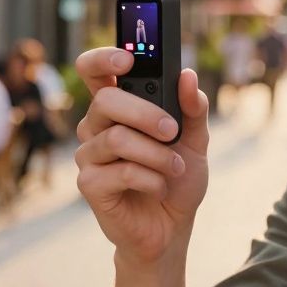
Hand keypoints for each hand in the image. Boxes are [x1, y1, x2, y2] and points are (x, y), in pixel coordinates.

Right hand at [74, 48, 210, 265]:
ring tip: (174, 169)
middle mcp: (97, 127)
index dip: (103, 59)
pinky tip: (159, 187)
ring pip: (116, 138)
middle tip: (172, 131)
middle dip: (146, 114)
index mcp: (118, 109)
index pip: (95, 71)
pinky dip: (150, 179)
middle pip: (105, 100)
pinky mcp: (90, 185)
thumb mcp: (196, 140)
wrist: (172, 228)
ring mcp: (90, 156)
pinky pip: (119, 172)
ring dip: (157, 155)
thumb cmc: (177, 179)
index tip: (128, 59)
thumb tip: (187, 76)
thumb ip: (193, 108)